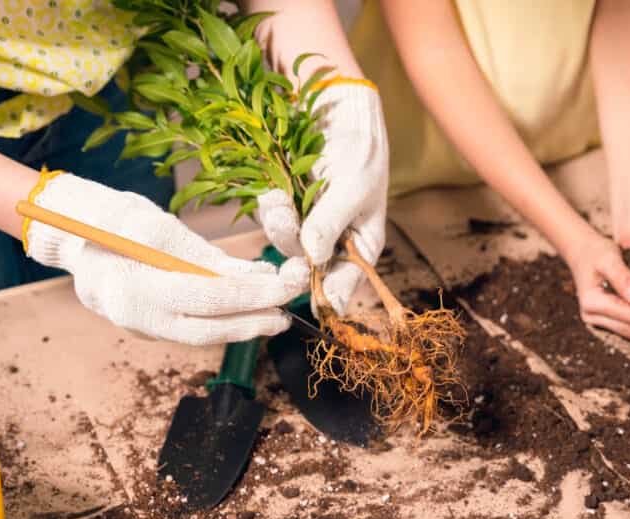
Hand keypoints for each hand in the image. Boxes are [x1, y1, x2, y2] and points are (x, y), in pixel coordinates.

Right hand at [26, 173, 308, 344]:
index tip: (285, 287)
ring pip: (200, 336)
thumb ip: (206, 255)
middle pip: (206, 328)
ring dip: (242, 327)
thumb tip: (259, 275)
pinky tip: (251, 313)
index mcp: (130, 286)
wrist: (69, 236)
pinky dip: (223, 323)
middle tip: (288, 312)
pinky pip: (192, 330)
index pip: (205, 297)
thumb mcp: (157, 225)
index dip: (251, 295)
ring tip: (276, 317)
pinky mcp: (147, 327)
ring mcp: (138, 326)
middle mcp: (133, 316)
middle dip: (252, 320)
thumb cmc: (111, 220)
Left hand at [257, 83, 387, 314]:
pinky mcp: (284, 205)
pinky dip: (269, 208)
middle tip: (289, 258)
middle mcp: (332, 240)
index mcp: (360, 243)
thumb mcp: (353, 186)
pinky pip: (270, 219)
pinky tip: (272, 192)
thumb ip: (331, 222)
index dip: (332, 294)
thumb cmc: (360, 148)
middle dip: (296, 259)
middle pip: (309, 267)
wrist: (336, 106)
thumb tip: (313, 257)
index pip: (347, 281)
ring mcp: (305, 223)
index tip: (319, 301)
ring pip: (286, 243)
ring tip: (278, 203)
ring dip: (279, 228)